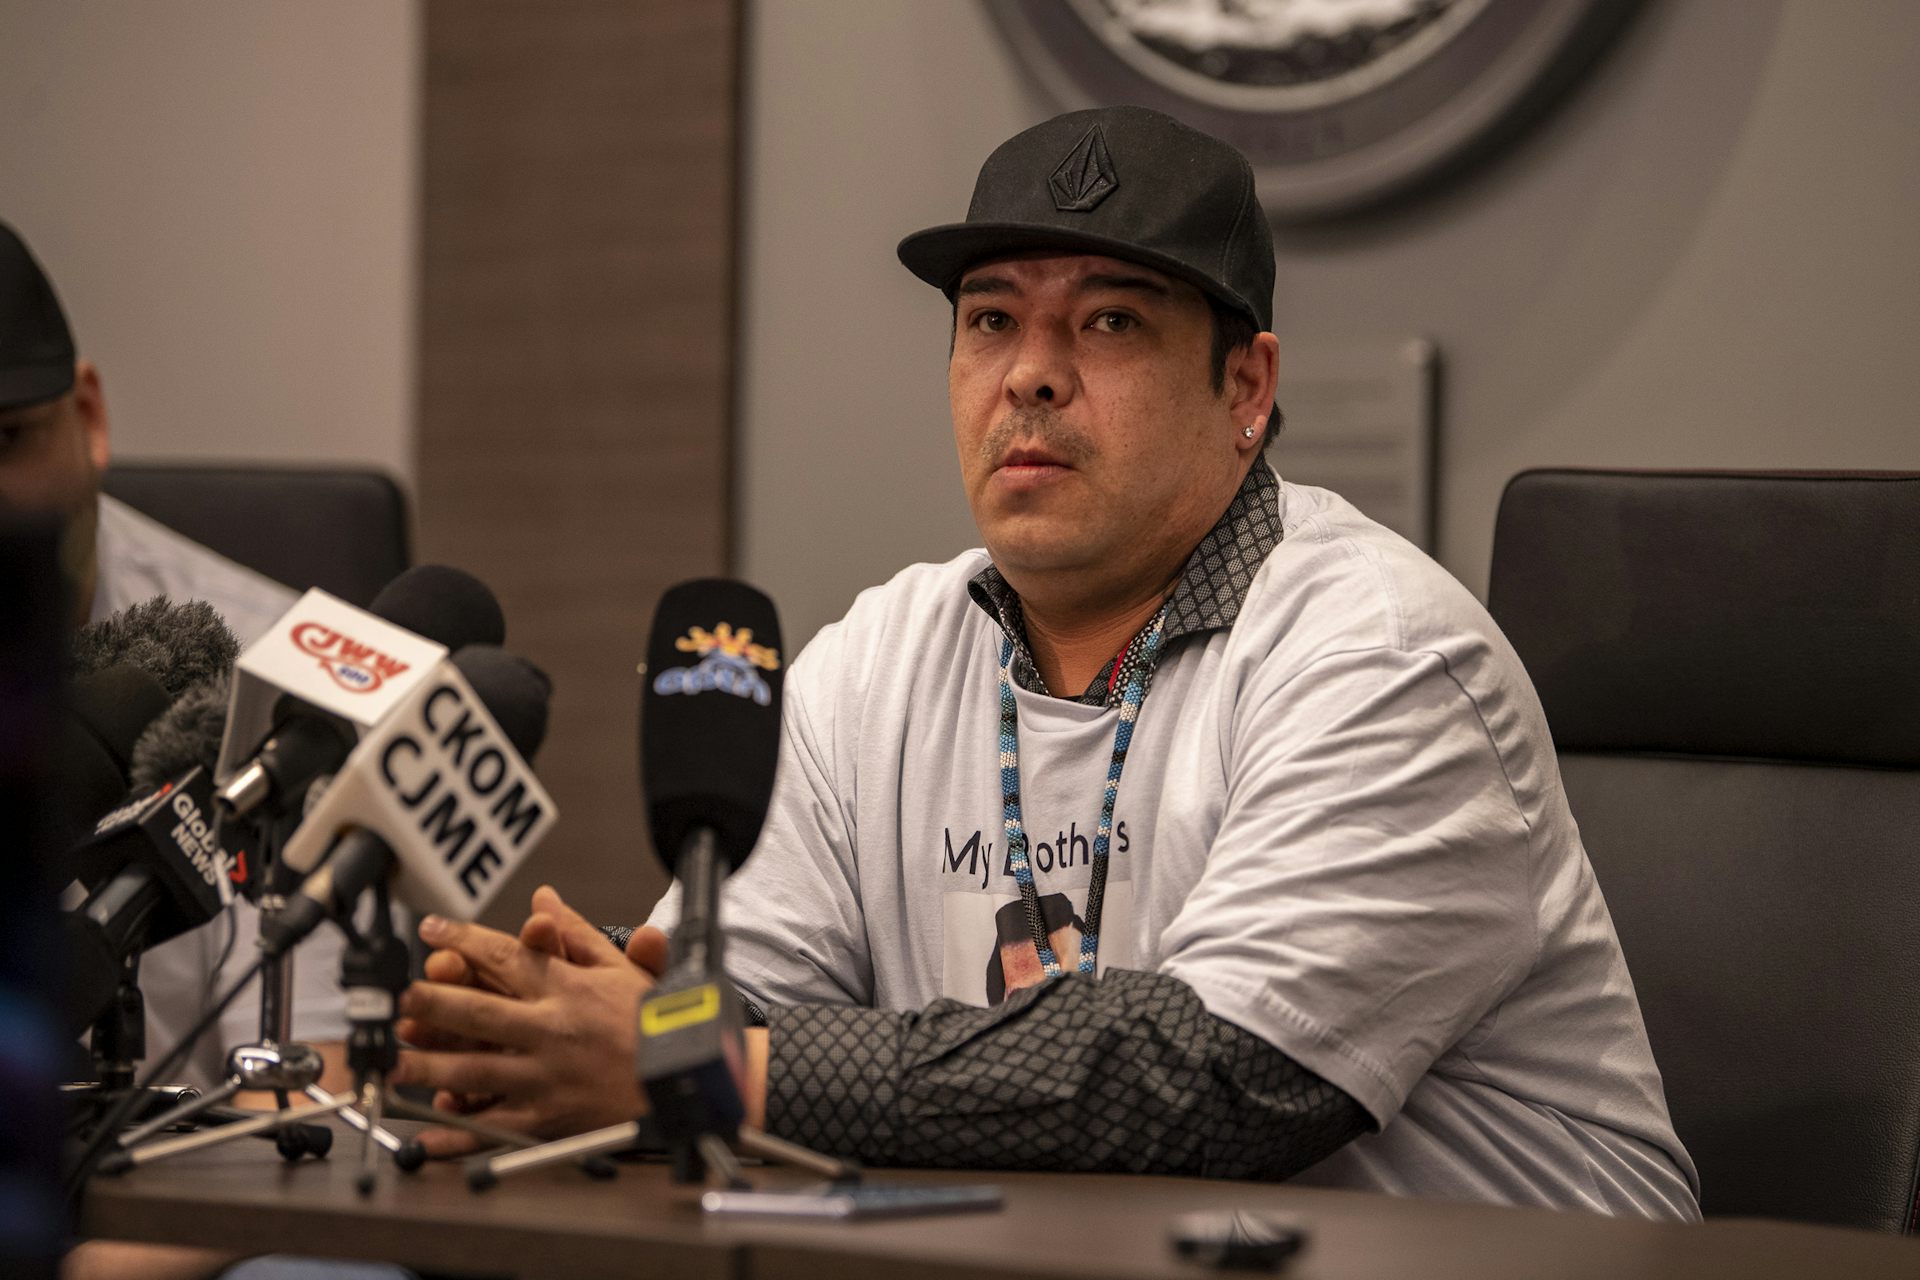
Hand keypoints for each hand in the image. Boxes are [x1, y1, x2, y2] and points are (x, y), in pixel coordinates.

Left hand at [393, 885, 657, 1156]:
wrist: (685, 1080)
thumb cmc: (653, 1023)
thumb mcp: (620, 968)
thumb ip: (576, 934)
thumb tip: (543, 897)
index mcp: (567, 989)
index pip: (504, 955)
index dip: (461, 940)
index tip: (430, 930)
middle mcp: (551, 1030)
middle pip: (476, 1011)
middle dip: (429, 1002)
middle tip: (396, 998)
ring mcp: (545, 1077)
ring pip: (473, 1070)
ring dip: (427, 1064)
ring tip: (392, 1061)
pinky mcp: (546, 1118)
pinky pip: (492, 1125)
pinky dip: (456, 1131)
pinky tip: (424, 1130)